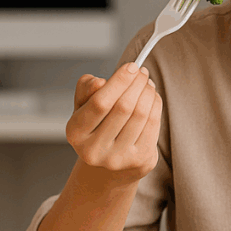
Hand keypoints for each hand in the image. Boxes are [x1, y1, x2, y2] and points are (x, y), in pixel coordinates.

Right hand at [65, 62, 162, 185]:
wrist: (108, 164)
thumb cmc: (96, 126)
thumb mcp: (83, 106)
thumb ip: (86, 89)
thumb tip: (100, 82)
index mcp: (75, 133)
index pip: (100, 103)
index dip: (119, 82)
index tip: (131, 66)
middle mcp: (94, 150)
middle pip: (124, 108)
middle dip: (137, 84)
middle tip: (142, 72)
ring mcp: (118, 159)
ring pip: (141, 115)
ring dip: (148, 93)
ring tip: (147, 83)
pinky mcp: (140, 161)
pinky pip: (153, 125)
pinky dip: (155, 105)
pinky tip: (152, 97)